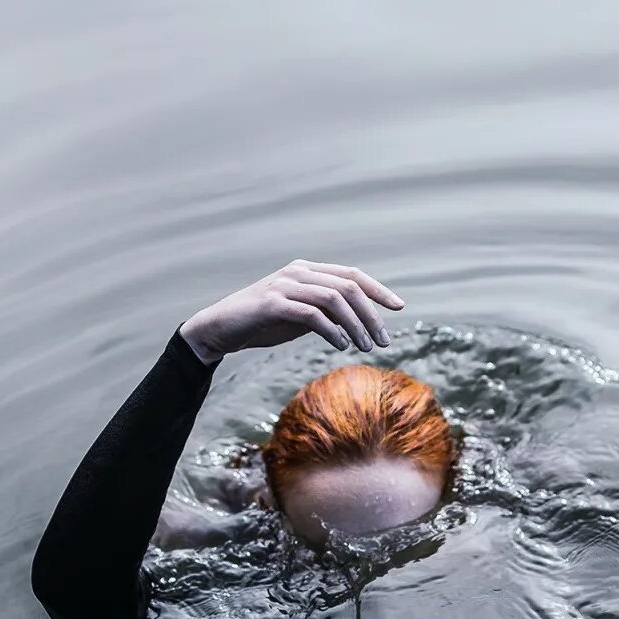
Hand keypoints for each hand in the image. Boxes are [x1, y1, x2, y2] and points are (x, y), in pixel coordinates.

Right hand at [178, 260, 405, 364]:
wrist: (219, 329)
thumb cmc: (262, 323)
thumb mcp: (300, 316)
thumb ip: (325, 312)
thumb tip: (359, 322)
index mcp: (307, 270)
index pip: (352, 274)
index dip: (378, 290)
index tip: (399, 307)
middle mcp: (298, 272)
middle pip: (349, 286)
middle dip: (371, 315)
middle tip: (383, 341)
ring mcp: (284, 285)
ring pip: (334, 299)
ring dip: (356, 325)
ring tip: (365, 348)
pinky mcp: (272, 303)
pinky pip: (312, 314)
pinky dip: (332, 330)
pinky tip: (341, 345)